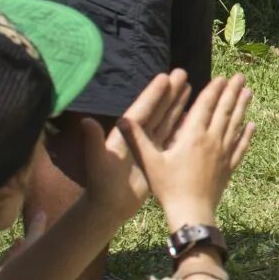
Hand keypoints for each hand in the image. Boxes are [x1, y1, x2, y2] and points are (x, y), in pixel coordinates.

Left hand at [87, 71, 188, 227]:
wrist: (109, 206)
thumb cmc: (101, 184)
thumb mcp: (97, 161)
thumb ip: (93, 141)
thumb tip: (86, 121)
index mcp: (125, 133)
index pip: (142, 109)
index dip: (154, 94)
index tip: (165, 77)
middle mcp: (137, 135)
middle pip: (157, 109)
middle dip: (169, 92)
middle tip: (182, 73)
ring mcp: (148, 145)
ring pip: (166, 119)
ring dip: (177, 104)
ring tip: (190, 86)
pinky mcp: (156, 156)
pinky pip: (172, 136)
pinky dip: (182, 125)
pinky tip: (193, 116)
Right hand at [128, 73, 252, 227]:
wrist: (191, 212)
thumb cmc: (168, 188)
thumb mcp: (150, 162)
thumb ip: (137, 139)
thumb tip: (121, 119)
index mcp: (192, 136)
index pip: (205, 106)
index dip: (213, 90)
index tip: (222, 77)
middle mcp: (211, 140)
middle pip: (224, 111)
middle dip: (232, 92)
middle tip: (241, 77)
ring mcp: (223, 154)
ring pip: (235, 125)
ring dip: (242, 107)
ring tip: (249, 92)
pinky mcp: (229, 167)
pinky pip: (240, 147)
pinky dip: (246, 134)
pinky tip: (252, 125)